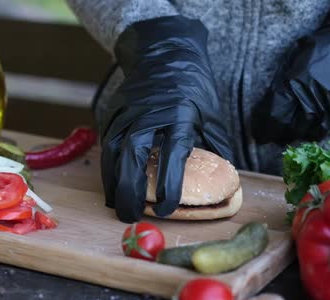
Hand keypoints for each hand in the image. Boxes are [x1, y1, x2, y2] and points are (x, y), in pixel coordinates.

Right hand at [100, 15, 233, 221]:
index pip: (173, 155)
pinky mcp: (113, 111)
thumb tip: (222, 181)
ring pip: (113, 151)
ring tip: (116, 205)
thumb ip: (214, 146)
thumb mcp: (211, 113)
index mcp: (180, 114)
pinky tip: (111, 184)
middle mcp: (149, 113)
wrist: (164, 51)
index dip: (169, 184)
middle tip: (130, 216)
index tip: (167, 208)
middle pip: (133, 155)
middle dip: (129, 189)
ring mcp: (127, 111)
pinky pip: (107, 143)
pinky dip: (107, 166)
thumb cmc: (192, 87)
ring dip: (112, 181)